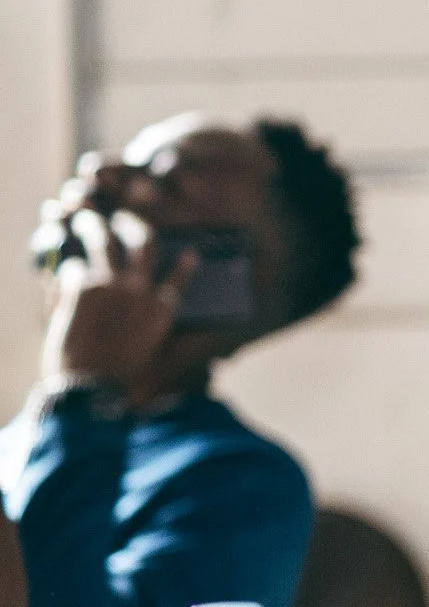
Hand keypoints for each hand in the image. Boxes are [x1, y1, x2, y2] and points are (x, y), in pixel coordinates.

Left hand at [40, 208, 190, 403]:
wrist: (90, 389)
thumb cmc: (120, 382)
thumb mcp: (152, 359)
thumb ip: (158, 336)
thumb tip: (167, 324)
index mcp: (162, 312)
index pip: (179, 279)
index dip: (185, 266)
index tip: (190, 254)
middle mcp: (140, 291)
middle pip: (144, 243)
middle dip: (133, 225)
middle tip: (123, 219)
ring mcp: (110, 285)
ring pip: (104, 238)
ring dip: (93, 224)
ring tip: (85, 217)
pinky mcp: (81, 287)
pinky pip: (73, 264)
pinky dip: (67, 265)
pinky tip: (61, 264)